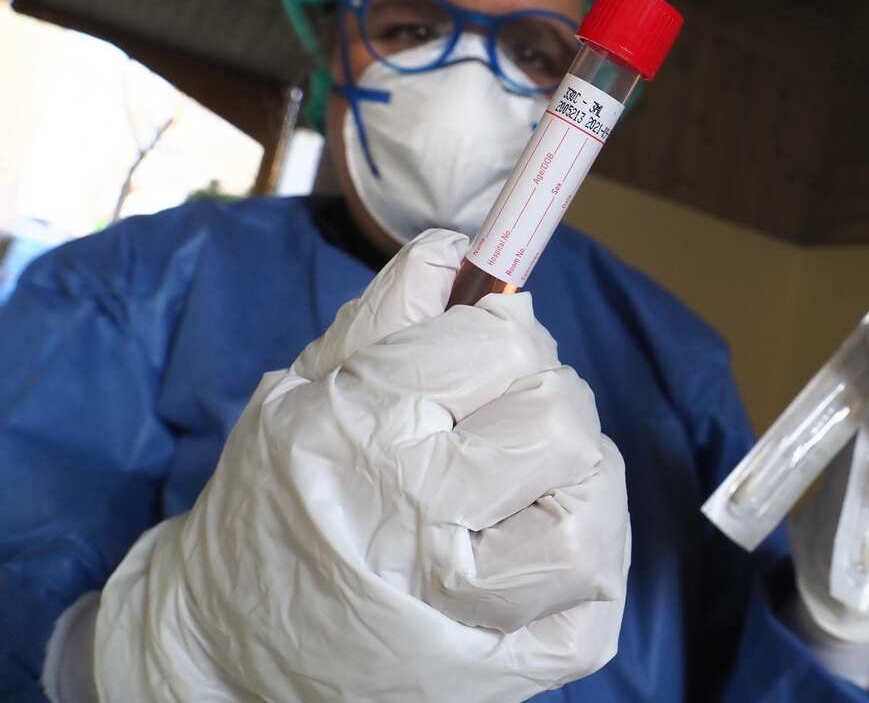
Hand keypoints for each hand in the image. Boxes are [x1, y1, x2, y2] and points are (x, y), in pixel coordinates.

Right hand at [92, 230, 630, 701]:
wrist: (229, 642)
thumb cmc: (278, 499)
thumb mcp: (306, 389)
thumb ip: (388, 314)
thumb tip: (461, 247)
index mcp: (360, 433)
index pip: (504, 344)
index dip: (506, 335)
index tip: (489, 350)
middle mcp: (414, 520)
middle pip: (561, 422)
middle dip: (546, 400)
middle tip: (507, 419)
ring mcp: (467, 611)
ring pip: (594, 510)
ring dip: (577, 482)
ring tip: (527, 486)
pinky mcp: (512, 670)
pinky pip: (600, 591)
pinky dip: (591, 556)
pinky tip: (539, 542)